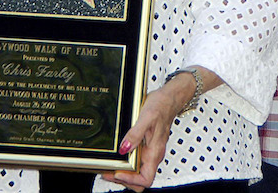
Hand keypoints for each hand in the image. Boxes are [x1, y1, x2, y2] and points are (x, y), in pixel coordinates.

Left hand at [102, 68, 218, 190]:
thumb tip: (124, 149)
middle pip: (139, 180)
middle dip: (123, 180)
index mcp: (155, 152)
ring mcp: (150, 152)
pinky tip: (117, 156)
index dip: (131, 180)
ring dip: (123, 173)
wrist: (169, 98)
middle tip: (108, 172)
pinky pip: (136, 161)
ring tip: (109, 166)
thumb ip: (135, 134)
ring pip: (137, 172)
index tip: (118, 172)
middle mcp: (153, 155)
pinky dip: (125, 163)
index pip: (146, 179)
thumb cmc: (162, 106)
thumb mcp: (146, 117)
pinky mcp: (146, 147)